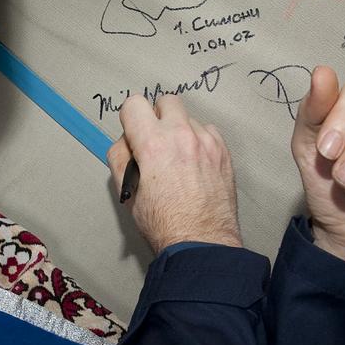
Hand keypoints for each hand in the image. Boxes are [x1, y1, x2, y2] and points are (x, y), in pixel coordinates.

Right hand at [107, 94, 241, 254]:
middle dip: (158, 116)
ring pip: (189, 118)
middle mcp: (182, 136)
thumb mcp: (128, 193)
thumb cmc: (166, 225)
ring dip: (181, 131)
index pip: (134, 104)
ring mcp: (206, 143)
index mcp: (153, 144)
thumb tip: (126, 142)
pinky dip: (200, 143)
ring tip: (178, 160)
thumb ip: (121, 159)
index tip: (134, 132)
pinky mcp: (223, 153)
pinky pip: (208, 133)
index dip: (130, 118)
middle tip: (156, 140)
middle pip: (166, 100)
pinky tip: (195, 166)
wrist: (201, 243)